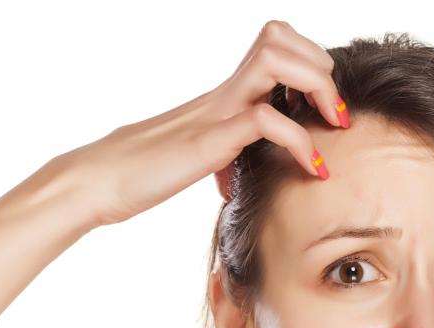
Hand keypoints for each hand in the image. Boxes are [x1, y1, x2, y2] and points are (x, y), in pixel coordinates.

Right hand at [56, 19, 347, 228]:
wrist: (98, 183)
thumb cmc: (142, 175)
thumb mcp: (198, 160)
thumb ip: (222, 157)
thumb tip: (236, 179)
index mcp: (222, 96)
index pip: (273, 44)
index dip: (309, 63)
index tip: (324, 108)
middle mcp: (222, 93)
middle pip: (279, 36)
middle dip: (322, 68)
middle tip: (335, 114)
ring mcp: (216, 112)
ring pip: (276, 59)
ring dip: (318, 87)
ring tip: (332, 126)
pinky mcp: (209, 140)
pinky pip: (265, 121)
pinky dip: (300, 142)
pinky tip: (311, 169)